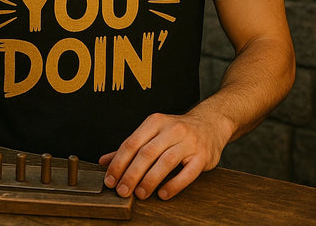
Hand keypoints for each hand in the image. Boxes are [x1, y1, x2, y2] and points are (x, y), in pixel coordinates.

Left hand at [99, 111, 229, 200]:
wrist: (211, 124)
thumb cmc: (177, 131)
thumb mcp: (152, 132)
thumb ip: (130, 147)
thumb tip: (104, 162)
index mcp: (155, 121)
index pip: (132, 143)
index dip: (118, 163)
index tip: (110, 180)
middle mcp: (172, 129)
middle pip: (147, 153)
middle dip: (131, 174)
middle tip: (122, 191)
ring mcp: (189, 142)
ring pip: (165, 162)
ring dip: (149, 180)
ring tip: (140, 194)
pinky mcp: (203, 156)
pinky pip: (187, 173)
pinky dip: (173, 185)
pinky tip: (163, 194)